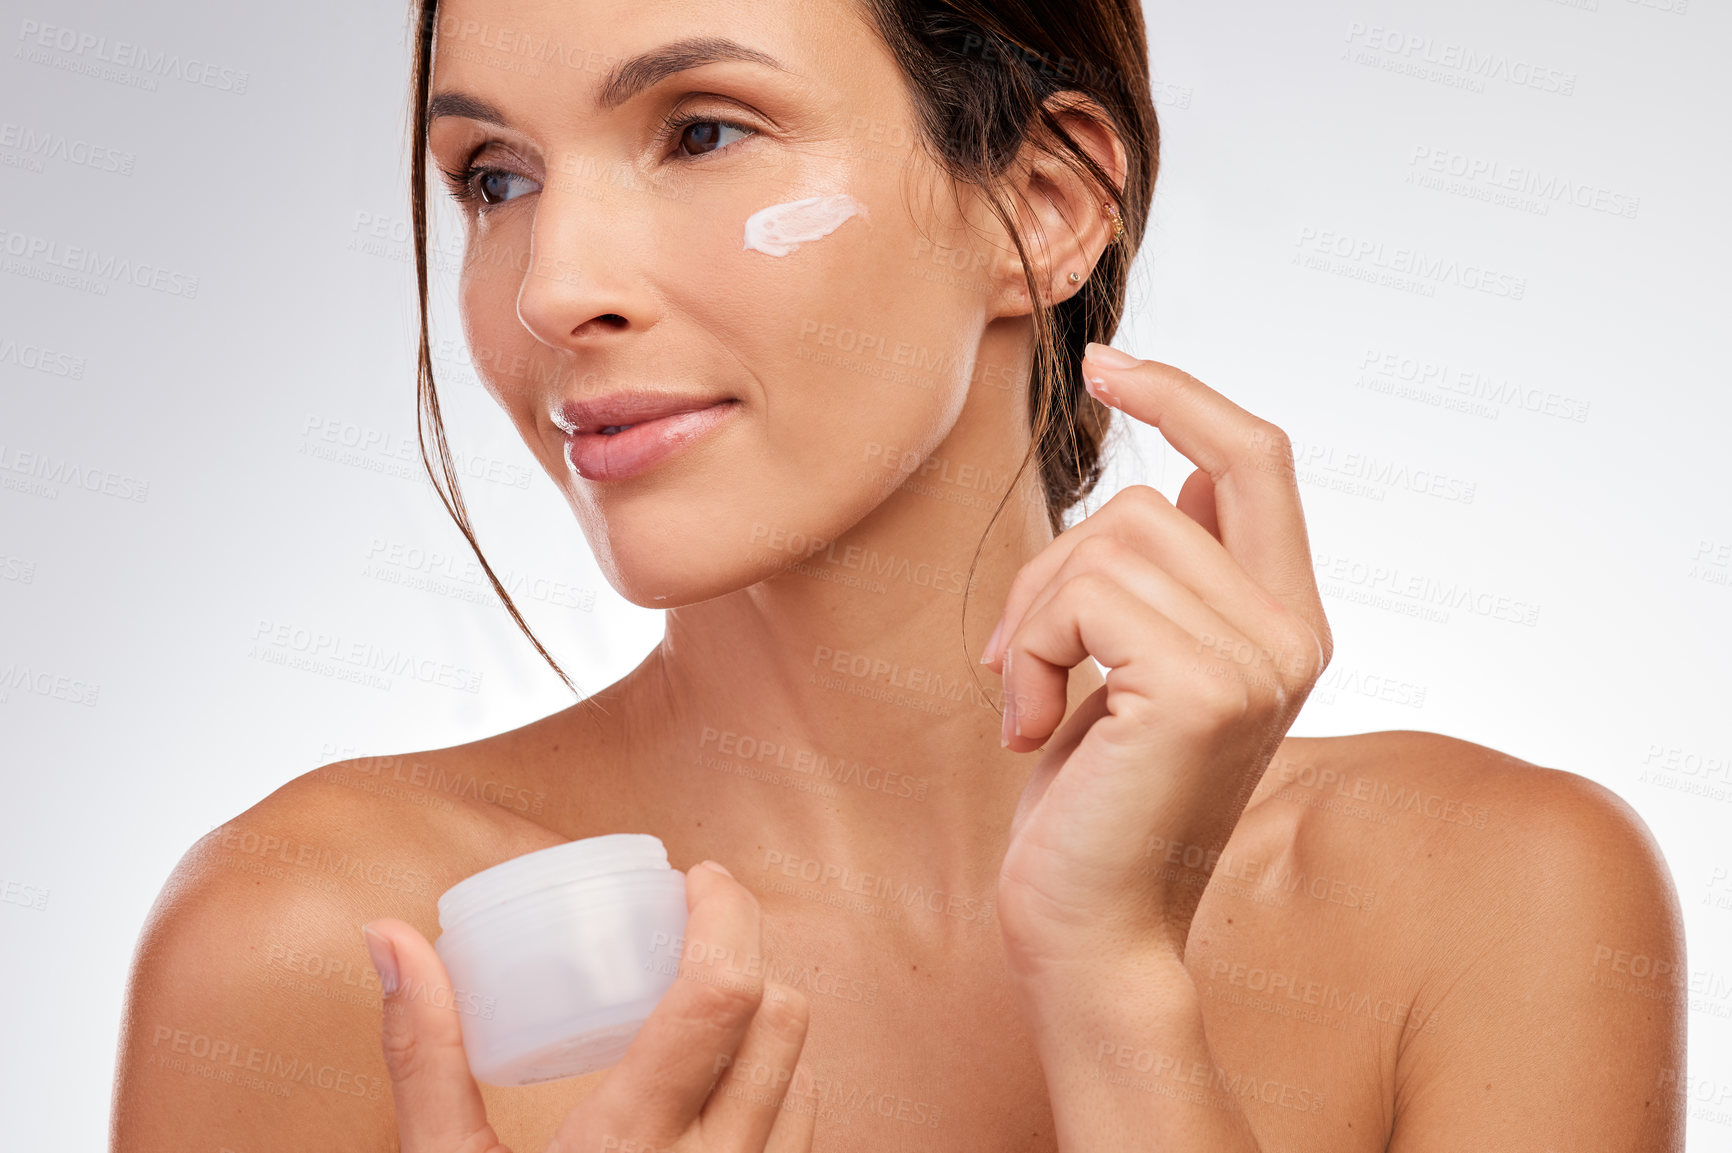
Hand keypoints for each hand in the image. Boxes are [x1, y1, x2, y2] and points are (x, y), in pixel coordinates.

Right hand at [361, 861, 813, 1152]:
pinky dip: (780, 1088)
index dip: (727, 914)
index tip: (697, 875)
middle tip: (700, 918)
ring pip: (806, 1075)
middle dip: (751, 948)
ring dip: (769, 1020)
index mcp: (629, 1147)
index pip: (724, 997)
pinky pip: (805, 1136)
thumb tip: (388, 935)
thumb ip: (424, 1053)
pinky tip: (725, 1081)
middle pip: (785, 1018)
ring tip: (708, 995)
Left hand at [982, 343, 1331, 973]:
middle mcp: (1292, 633)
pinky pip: (1082, 597)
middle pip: (1146, 503)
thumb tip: (1182, 472)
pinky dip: (1027, 651)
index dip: (1186, 395)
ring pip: (1106, 544)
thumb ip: (1178, 575)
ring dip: (1032, 618)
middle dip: (1053, 568)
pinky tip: (1027, 725)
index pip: (1260, 458)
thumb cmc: (1094, 799)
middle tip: (1018, 655)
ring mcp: (1258, 658)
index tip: (1107, 364)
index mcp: (1284, 619)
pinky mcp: (1203, 686)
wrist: (1087, 924)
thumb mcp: (1135, 666)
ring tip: (1027, 701)